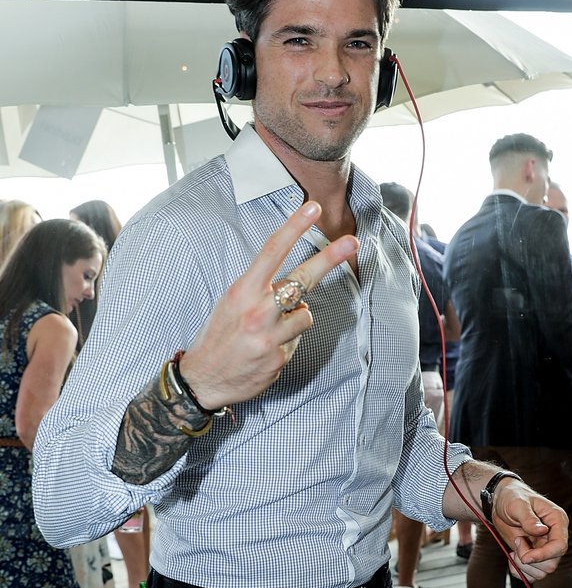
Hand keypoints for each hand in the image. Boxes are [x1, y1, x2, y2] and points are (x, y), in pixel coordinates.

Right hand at [179, 202, 358, 409]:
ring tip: (271, 329)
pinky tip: (267, 349)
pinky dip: (288, 340)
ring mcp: (271, 336)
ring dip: (296, 317)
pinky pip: (297, 338)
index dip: (294, 227)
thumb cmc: (220, 335)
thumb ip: (262, 290)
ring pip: (305, 313)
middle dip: (329, 258)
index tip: (312, 208)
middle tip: (351, 241)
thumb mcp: (232, 303)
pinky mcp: (280, 358)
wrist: (204, 379)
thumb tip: (296, 289)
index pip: (272, 251)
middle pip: (302, 278)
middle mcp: (258, 311)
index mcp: (243, 291)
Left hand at [491, 481, 568, 581]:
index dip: (545, 555)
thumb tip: (541, 531)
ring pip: (542, 571)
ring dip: (524, 566)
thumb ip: (529, 518)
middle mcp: (554, 536)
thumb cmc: (512, 497)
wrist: (500, 502)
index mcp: (557, 521)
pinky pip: (533, 575)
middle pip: (551, 562)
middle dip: (530, 559)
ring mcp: (544, 547)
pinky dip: (520, 572)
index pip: (560, 546)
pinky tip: (512, 558)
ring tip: (514, 547)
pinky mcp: (534, 555)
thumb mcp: (518, 504)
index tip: (525, 557)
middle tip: (516, 542)